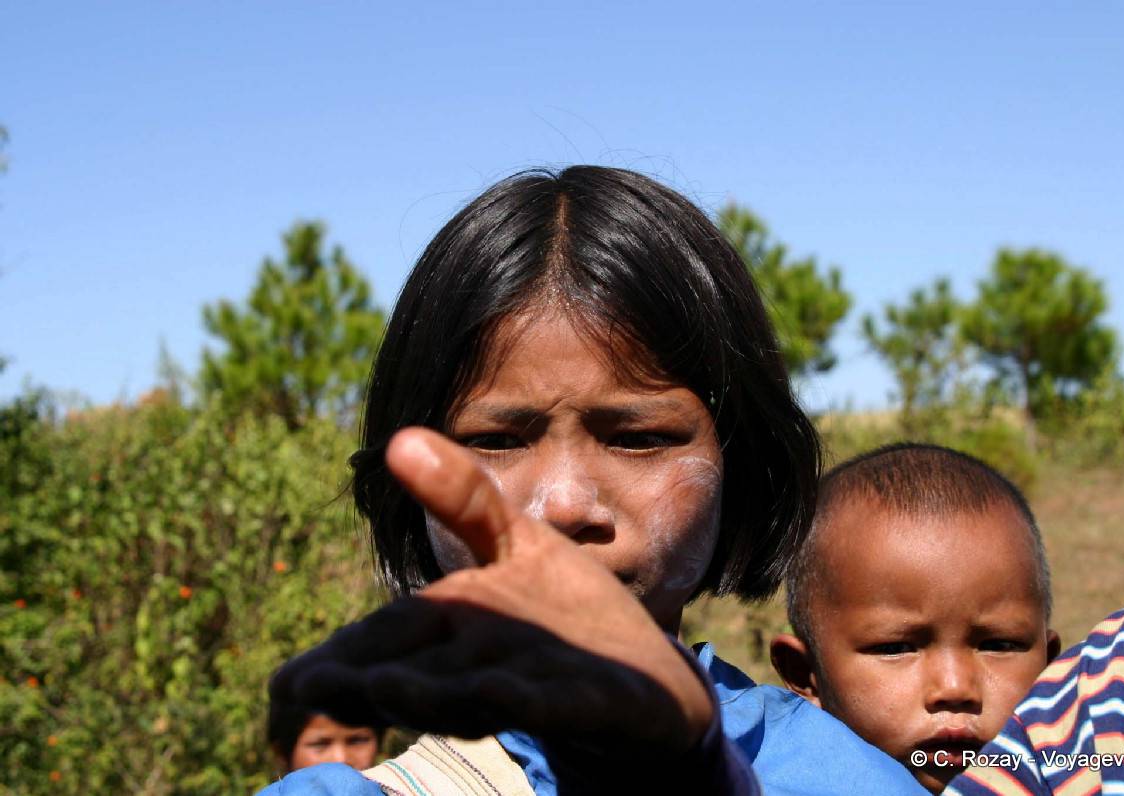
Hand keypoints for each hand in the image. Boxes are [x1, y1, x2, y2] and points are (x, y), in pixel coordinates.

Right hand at [273, 428, 713, 755]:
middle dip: (367, 682)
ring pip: (474, 696)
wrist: (651, 674)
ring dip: (432, 695)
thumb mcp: (518, 543)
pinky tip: (502, 695)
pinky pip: (557, 705)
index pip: (387, 641)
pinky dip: (529, 702)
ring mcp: (540, 687)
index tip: (287, 682)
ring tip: (387, 691)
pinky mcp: (596, 702)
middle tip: (311, 690)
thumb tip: (398, 439)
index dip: (339, 660)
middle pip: (418, 674)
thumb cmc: (568, 613)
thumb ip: (463, 499)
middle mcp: (487, 666)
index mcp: (460, 628)